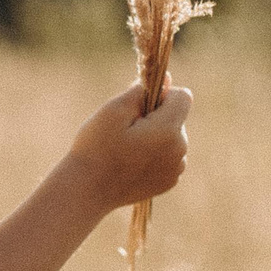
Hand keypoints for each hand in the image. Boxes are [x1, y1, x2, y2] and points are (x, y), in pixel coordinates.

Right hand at [60, 80, 190, 213]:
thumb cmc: (96, 147)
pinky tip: (132, 163)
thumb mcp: (113, 110)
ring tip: (127, 149)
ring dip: (157, 137)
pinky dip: (156, 156)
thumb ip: (141, 92)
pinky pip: (169, 158)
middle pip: (177, 119)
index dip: (163, 94)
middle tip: (127, 130)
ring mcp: (176, 169)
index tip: (140, 106)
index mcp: (168, 130)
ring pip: (173, 139)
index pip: (183, 96)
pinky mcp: (169, 182)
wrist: (87, 190)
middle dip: (158, 117)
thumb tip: (166, 81)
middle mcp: (179, 150)